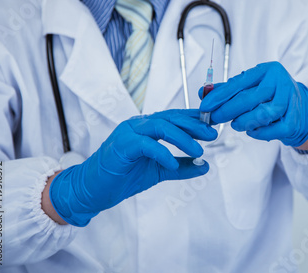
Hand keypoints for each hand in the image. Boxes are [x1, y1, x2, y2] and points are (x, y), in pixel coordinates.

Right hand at [49, 109, 216, 225]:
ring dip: (182, 138)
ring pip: (160, 126)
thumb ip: (182, 167)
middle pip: (170, 118)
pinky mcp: (121, 145)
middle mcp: (138, 125)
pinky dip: (162, 153)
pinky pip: (146, 145)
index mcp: (147, 128)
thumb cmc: (123, 177)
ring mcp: (128, 132)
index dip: (195, 120)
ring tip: (198, 151)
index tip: (214, 125)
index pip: (175, 118)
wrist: (93, 189)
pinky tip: (173, 164)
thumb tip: (205, 165)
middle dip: (194, 125)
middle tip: (212, 135)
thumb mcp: (159, 172)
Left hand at [199, 61, 307, 147]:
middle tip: (215, 118)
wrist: (302, 108)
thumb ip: (227, 89)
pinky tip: (251, 131)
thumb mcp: (251, 87)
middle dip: (227, 111)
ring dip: (243, 122)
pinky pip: (272, 130)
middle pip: (249, 98)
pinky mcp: (294, 120)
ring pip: (262, 115)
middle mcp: (280, 82)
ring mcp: (290, 101)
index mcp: (267, 70)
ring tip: (236, 124)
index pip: (238, 83)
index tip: (205, 106)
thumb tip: (202, 93)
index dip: (219, 96)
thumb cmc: (271, 96)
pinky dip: (258, 133)